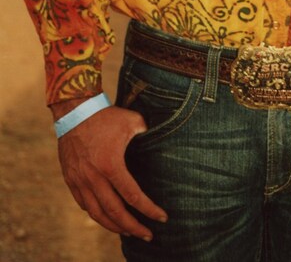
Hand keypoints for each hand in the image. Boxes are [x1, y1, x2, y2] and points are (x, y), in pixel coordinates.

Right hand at [54, 104, 167, 240]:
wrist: (75, 112)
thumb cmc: (106, 116)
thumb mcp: (133, 121)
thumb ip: (148, 133)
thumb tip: (160, 139)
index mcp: (111, 165)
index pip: (133, 196)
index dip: (149, 210)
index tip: (162, 218)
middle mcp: (94, 178)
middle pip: (115, 213)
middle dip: (133, 227)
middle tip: (148, 235)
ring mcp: (80, 181)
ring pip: (97, 214)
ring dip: (114, 226)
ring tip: (129, 231)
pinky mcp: (71, 180)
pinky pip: (84, 205)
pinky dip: (97, 214)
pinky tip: (107, 217)